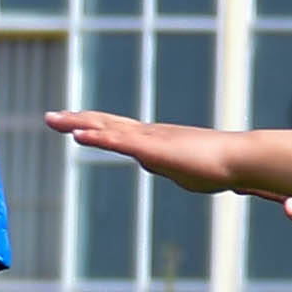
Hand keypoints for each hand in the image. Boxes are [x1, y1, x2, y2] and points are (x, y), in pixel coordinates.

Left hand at [46, 105, 258, 195]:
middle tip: (51, 117)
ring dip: (77, 123)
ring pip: (106, 128)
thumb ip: (173, 170)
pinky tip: (76, 135)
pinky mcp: (152, 148)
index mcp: (157, 140)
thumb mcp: (188, 174)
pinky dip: (96, 137)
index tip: (74, 124)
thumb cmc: (223, 168)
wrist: (240, 160)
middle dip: (76, 120)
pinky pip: (118, 142)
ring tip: (53, 119)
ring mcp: (149, 139)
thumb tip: (173, 171)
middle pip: (106, 124)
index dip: (95, 126)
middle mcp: (149, 134)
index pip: (119, 130)